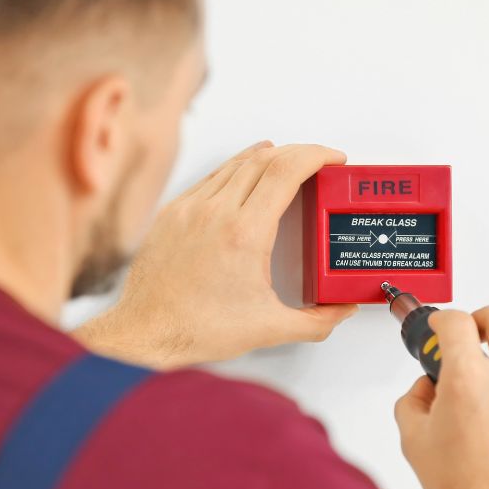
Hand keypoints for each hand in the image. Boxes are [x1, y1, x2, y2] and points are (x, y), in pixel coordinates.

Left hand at [73, 141, 357, 367]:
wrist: (145, 335)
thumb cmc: (197, 329)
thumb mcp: (269, 329)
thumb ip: (316, 322)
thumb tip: (343, 310)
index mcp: (244, 234)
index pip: (286, 171)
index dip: (316, 155)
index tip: (334, 158)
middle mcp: (215, 212)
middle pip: (265, 159)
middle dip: (299, 153)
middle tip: (319, 162)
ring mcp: (190, 209)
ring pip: (236, 163)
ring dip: (268, 156)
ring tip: (289, 161)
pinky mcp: (173, 214)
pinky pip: (211, 177)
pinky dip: (237, 168)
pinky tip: (247, 173)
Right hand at [394, 306, 488, 488]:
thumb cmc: (464, 487)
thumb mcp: (414, 439)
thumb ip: (414, 399)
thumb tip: (427, 387)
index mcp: (468, 379)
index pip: (457, 322)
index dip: (444, 319)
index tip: (442, 325)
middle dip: (486, 319)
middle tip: (476, 332)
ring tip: (484, 422)